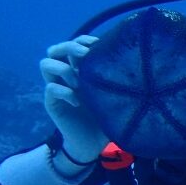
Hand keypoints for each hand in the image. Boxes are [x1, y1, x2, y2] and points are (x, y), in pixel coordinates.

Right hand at [40, 36, 107, 160]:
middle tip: (85, 55)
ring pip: (45, 64)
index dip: (84, 40)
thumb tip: (139, 63)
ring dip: (63, 69)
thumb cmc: (106, 118)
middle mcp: (66, 76)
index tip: (100, 45)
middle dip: (69, 47)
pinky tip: (78, 102)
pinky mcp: (52, 103)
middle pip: (55, 49)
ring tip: (79, 83)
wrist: (92, 144)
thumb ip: (118, 81)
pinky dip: (64, 92)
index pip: (75, 44)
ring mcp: (58, 88)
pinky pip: (50, 89)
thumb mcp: (114, 97)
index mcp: (81, 70)